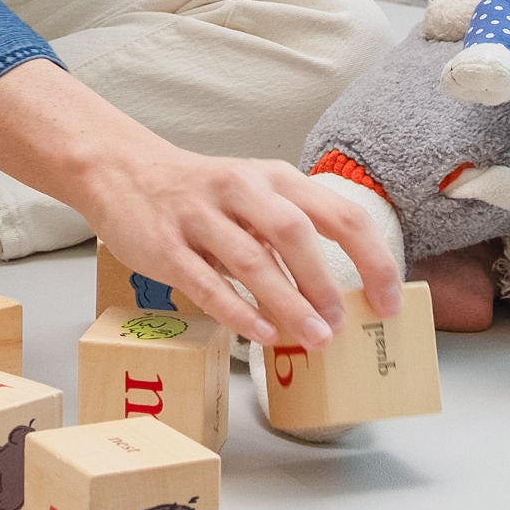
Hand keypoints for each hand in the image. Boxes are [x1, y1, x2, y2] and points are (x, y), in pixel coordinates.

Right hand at [86, 143, 405, 347]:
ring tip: (313, 338)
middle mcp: (242, 190)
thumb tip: (336, 295)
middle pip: (295, 233)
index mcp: (275, 178)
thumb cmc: (200, 194)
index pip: (341, 215)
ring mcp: (201, 217)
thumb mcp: (253, 195)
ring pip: (253, 260)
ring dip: (288, 303)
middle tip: (342, 325)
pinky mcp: (166, 246)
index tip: (388, 302)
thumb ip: (290, 233)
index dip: (372, 260)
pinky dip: (238, 311)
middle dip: (325, 283)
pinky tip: (261, 334)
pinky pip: (207, 283)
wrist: (121, 171)